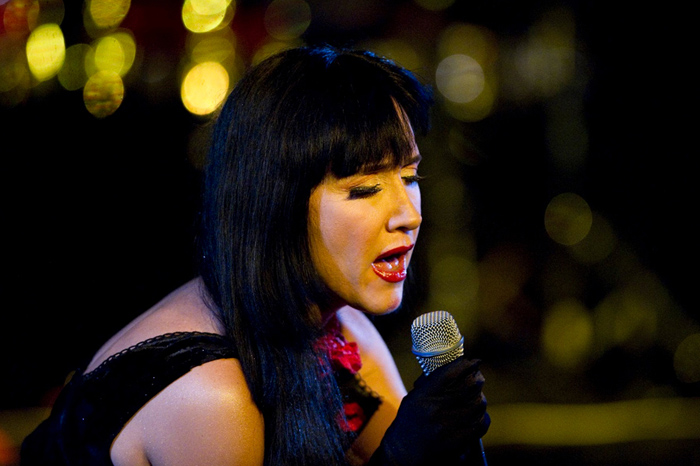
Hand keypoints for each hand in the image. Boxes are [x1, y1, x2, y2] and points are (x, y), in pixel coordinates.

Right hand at [368, 357, 489, 465]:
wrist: (402, 452)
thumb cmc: (409, 421)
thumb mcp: (414, 398)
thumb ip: (432, 384)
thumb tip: (455, 368)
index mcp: (423, 395)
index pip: (450, 373)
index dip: (466, 365)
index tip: (474, 362)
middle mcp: (435, 409)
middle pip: (469, 387)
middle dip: (477, 379)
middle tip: (478, 377)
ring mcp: (447, 426)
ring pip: (477, 404)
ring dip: (480, 398)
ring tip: (477, 397)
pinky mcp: (456, 441)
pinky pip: (479, 424)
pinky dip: (482, 417)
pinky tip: (478, 415)